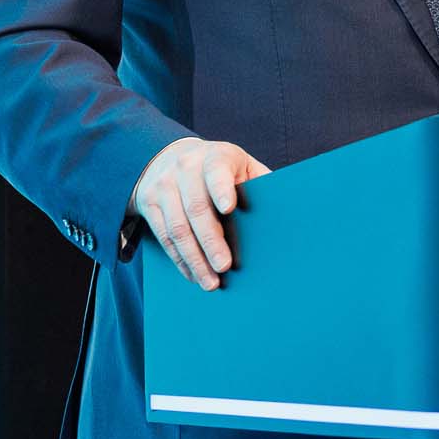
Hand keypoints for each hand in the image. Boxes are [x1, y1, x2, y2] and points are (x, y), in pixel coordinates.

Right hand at [132, 137, 270, 289]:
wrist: (168, 157)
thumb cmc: (218, 168)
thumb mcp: (240, 165)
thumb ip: (259, 182)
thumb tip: (289, 208)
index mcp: (214, 156)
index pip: (217, 170)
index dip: (221, 189)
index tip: (229, 208)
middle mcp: (185, 168)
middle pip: (196, 208)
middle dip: (210, 241)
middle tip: (224, 266)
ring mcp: (163, 185)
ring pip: (176, 228)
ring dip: (194, 259)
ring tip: (210, 282)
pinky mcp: (148, 203)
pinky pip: (163, 236)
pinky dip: (180, 259)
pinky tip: (193, 275)